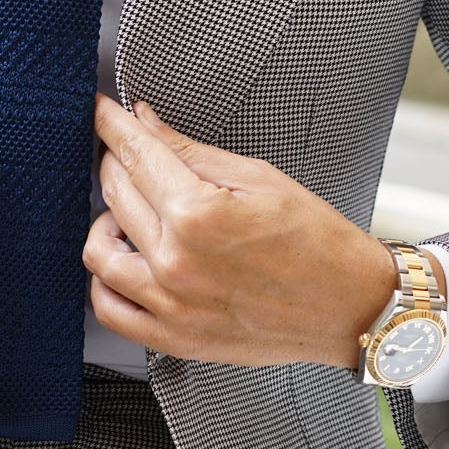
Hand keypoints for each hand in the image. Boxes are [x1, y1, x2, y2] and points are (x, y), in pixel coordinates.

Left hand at [82, 93, 398, 367]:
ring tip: (132, 213)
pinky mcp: (173, 338)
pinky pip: (109, 309)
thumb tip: (145, 123)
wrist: (350, 307)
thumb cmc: (317, 242)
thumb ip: (191, 150)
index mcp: (198, 214)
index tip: (100, 111)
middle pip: (114, 193)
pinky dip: (106, 280)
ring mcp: (170, 305)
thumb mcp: (259, 178)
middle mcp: (176, 261)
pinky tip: (128, 260)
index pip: (134, 154)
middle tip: (132, 154)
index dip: (111, 124)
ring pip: (98, 251)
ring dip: (106, 220)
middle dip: (116, 161)